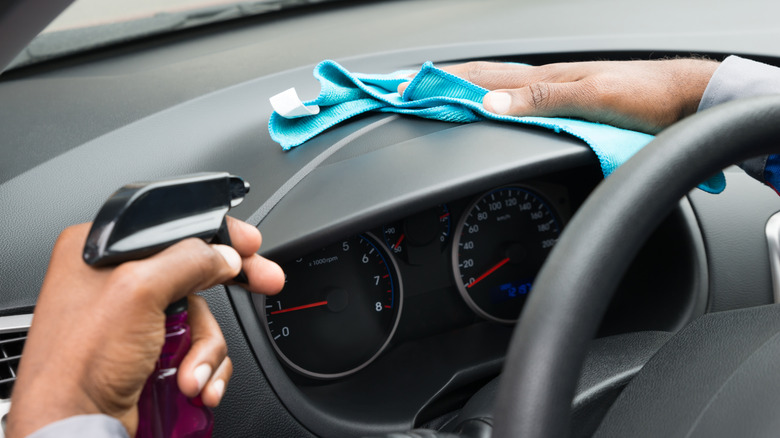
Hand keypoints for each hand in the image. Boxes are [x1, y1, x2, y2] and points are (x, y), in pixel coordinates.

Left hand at [7, 217, 283, 436]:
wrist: (73, 425)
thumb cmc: (78, 362)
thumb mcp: (138, 292)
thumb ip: (189, 261)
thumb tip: (224, 256)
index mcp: (101, 250)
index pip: (173, 228)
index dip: (217, 235)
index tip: (250, 244)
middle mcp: (116, 280)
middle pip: (194, 271)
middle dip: (230, 290)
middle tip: (266, 281)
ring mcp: (134, 319)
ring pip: (201, 315)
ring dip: (208, 348)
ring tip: (192, 373)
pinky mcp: (148, 351)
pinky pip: (195, 346)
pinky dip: (204, 367)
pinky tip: (195, 385)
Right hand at [399, 59, 719, 133]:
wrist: (685, 100)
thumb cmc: (646, 96)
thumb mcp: (594, 97)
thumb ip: (542, 99)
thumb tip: (490, 104)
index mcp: (543, 78)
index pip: (480, 79)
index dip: (443, 83)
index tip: (408, 88)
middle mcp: (543, 82)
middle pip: (481, 79)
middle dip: (442, 83)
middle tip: (408, 89)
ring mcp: (553, 89)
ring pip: (495, 87)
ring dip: (462, 88)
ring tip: (436, 92)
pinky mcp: (565, 101)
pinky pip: (515, 99)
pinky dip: (489, 99)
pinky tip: (486, 103)